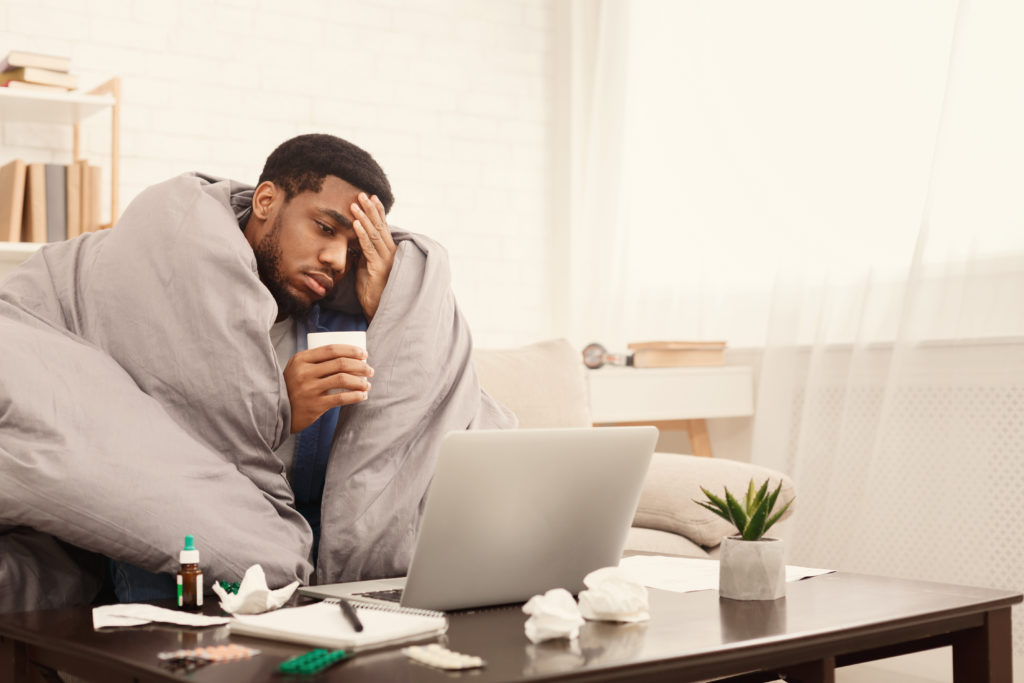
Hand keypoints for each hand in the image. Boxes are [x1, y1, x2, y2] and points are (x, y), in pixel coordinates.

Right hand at [282, 344, 373, 432]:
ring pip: (342, 379)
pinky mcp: (314, 405)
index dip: (351, 350)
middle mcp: (304, 372)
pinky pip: (340, 398)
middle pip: (340, 363)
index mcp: (301, 359)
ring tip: (368, 384)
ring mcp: (309, 389)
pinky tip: (363, 396)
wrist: (277, 412)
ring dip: (360, 381)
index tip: (364, 354)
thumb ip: (315, 360)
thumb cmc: (293, 387)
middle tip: (370, 370)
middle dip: (360, 365)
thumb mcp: (297, 368)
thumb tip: (348, 355)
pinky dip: (355, 396)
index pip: (332, 349)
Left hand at [352, 192, 395, 320]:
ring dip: (363, 218)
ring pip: (374, 234)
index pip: (383, 227)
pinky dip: (361, 235)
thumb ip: (364, 254)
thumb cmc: (373, 291)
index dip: (377, 212)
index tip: (371, 197)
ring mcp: (385, 260)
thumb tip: (355, 242)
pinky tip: (355, 224)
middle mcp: (390, 253)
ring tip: (355, 205)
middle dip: (370, 209)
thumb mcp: (366, 267)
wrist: (379, 310)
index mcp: (387, 251)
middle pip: (380, 226)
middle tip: (362, 194)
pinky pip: (368, 248)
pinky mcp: (378, 268)